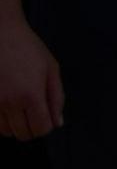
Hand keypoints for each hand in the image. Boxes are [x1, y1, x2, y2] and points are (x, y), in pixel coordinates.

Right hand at [0, 19, 62, 140]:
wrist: (0, 34)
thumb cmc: (26, 47)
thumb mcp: (51, 68)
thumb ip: (57, 97)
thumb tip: (58, 121)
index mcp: (31, 94)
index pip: (40, 129)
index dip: (46, 126)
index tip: (46, 117)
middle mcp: (9, 102)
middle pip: (23, 134)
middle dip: (32, 127)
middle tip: (34, 112)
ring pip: (6, 132)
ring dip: (15, 125)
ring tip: (20, 106)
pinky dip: (1, 120)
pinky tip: (8, 105)